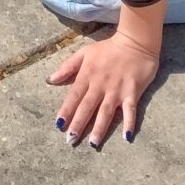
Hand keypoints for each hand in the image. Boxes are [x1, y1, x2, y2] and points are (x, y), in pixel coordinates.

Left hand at [50, 30, 159, 147]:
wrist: (135, 41)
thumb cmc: (108, 49)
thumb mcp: (84, 53)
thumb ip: (67, 67)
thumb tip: (50, 80)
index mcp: (87, 75)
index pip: (74, 96)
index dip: (66, 110)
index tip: (59, 125)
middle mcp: (100, 85)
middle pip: (87, 107)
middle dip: (79, 124)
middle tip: (71, 140)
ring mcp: (117, 90)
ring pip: (106, 111)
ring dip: (100, 128)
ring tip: (93, 144)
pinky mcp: (133, 92)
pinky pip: (130, 110)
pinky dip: (129, 122)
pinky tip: (126, 136)